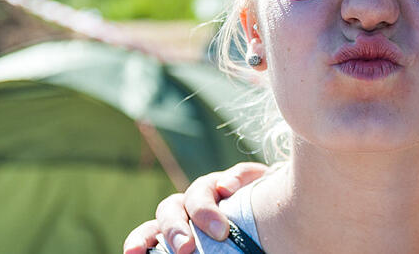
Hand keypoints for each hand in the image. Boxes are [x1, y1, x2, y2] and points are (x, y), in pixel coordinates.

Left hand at [123, 162, 271, 253]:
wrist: (279, 216)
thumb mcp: (220, 251)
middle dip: (174, 229)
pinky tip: (230, 189)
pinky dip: (234, 179)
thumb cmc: (245, 240)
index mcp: (179, 226)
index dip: (139, 240)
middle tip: (185, 249)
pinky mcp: (242, 176)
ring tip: (220, 231)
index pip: (150, 232)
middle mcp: (191, 205)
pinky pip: (237, 172)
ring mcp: (215, 188)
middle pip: (169, 209)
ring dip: (204, 210)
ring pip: (198, 190)